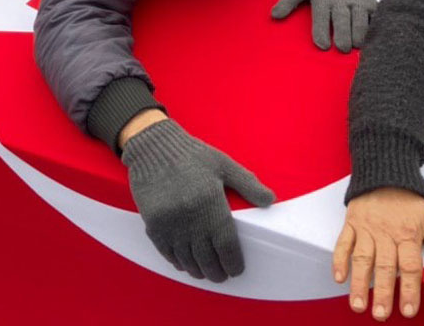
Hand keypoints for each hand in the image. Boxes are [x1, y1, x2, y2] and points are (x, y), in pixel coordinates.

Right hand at [121, 119, 274, 281]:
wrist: (154, 147)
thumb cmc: (192, 155)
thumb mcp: (224, 164)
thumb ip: (248, 184)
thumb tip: (270, 200)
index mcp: (211, 204)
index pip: (226, 245)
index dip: (233, 262)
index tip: (236, 269)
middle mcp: (190, 218)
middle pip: (207, 259)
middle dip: (217, 272)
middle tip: (222, 275)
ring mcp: (170, 224)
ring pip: (187, 259)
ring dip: (198, 271)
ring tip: (205, 273)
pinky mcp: (154, 225)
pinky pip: (167, 252)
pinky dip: (178, 262)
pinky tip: (185, 263)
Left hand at [271, 0, 375, 52]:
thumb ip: (287, 1)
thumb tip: (274, 16)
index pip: (321, 16)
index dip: (321, 31)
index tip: (322, 46)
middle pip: (343, 20)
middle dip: (344, 35)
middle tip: (342, 49)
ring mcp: (358, 1)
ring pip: (361, 20)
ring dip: (360, 34)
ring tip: (357, 48)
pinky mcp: (370, 2)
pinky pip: (374, 17)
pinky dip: (374, 28)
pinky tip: (372, 41)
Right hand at [332, 188, 423, 319]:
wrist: (385, 171)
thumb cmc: (409, 198)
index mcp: (407, 234)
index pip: (410, 266)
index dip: (410, 290)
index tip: (409, 310)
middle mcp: (386, 234)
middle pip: (385, 267)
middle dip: (383, 293)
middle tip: (381, 315)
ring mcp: (366, 229)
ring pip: (362, 259)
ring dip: (360, 283)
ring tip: (358, 305)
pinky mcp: (351, 223)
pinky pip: (343, 243)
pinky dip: (339, 260)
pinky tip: (339, 278)